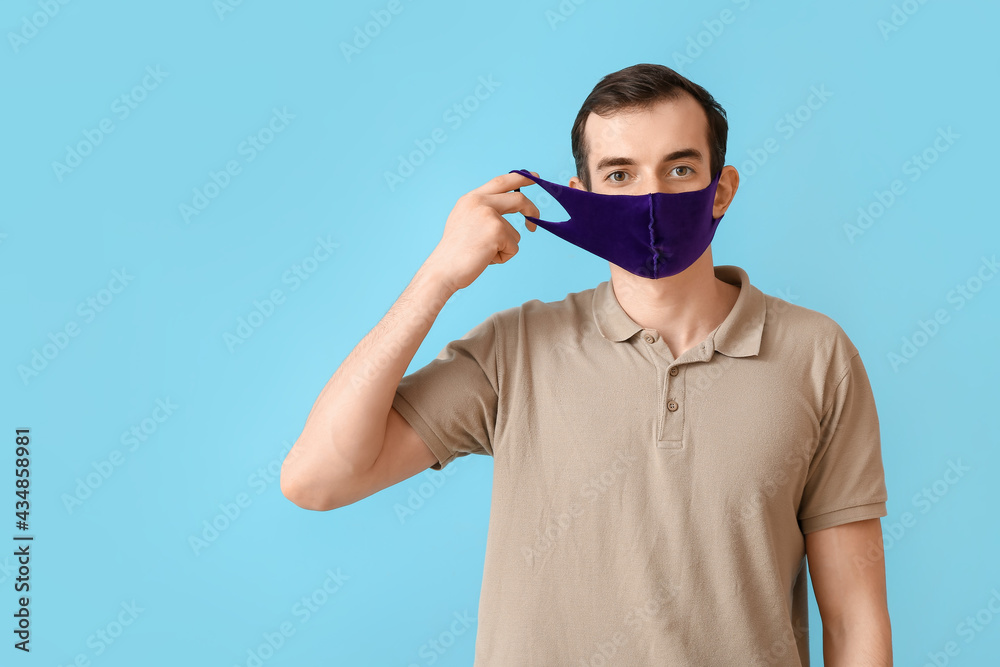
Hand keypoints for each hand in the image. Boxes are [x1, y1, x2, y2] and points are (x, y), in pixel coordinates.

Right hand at [425, 171, 540, 291]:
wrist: (444, 270)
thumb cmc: (455, 253)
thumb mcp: (466, 222)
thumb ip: (484, 212)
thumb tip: (508, 211)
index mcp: (471, 198)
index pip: (501, 182)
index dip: (520, 178)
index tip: (535, 178)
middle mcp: (480, 202)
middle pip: (518, 199)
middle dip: (531, 210)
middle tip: (534, 222)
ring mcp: (489, 215)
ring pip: (515, 233)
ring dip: (505, 248)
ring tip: (483, 254)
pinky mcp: (497, 231)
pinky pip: (514, 247)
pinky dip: (503, 257)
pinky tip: (486, 259)